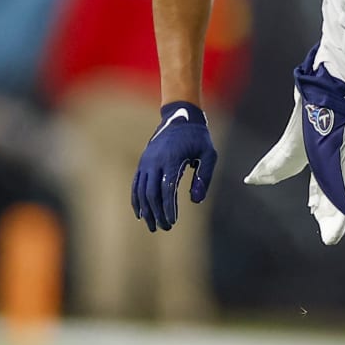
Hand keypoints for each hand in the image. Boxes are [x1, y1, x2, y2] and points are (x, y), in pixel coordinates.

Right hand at [132, 102, 216, 231]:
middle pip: (151, 193)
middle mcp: (155, 161)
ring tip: (153, 226)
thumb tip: (196, 200)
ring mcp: (146, 162)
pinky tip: (140, 213)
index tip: (172, 221)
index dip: (168, 208)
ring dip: (146, 210)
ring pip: (141, 191)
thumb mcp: (209, 153)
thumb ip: (204, 176)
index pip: (166, 189)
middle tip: (165, 228)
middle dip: (157, 213)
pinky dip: (136, 200)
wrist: (180, 117)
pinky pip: (136, 184)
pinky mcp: (143, 163)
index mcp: (171, 159)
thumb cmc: (198, 137)